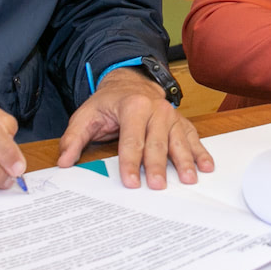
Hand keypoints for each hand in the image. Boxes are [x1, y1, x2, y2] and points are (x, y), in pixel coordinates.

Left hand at [57, 67, 213, 189]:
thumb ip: (73, 138)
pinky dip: (200, 152)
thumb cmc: (108, 103)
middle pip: (157, 143)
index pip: (131, 140)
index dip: (130, 162)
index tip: (130, 182)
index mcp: (132, 107)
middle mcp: (156, 110)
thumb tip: (64, 162)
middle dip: (157, 166)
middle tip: (158, 187)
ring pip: (178, 141)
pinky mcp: (181, 122)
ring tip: (189, 179)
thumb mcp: (86, 116)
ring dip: (185, 161)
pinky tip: (206, 167)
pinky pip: (192, 138)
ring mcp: (171, 116)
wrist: (130, 82)